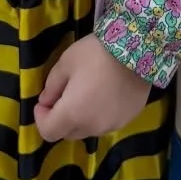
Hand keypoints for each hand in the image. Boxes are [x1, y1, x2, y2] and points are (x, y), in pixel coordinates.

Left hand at [33, 35, 151, 142]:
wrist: (139, 47)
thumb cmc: (97, 53)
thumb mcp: (66, 62)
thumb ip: (51, 85)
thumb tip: (47, 100)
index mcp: (73, 114)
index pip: (48, 132)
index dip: (41, 118)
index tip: (44, 101)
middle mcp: (92, 127)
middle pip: (68, 132)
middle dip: (61, 117)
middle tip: (65, 93)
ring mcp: (113, 125)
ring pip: (88, 128)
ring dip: (82, 117)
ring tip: (89, 92)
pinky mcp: (128, 118)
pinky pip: (107, 122)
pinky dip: (101, 114)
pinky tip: (107, 93)